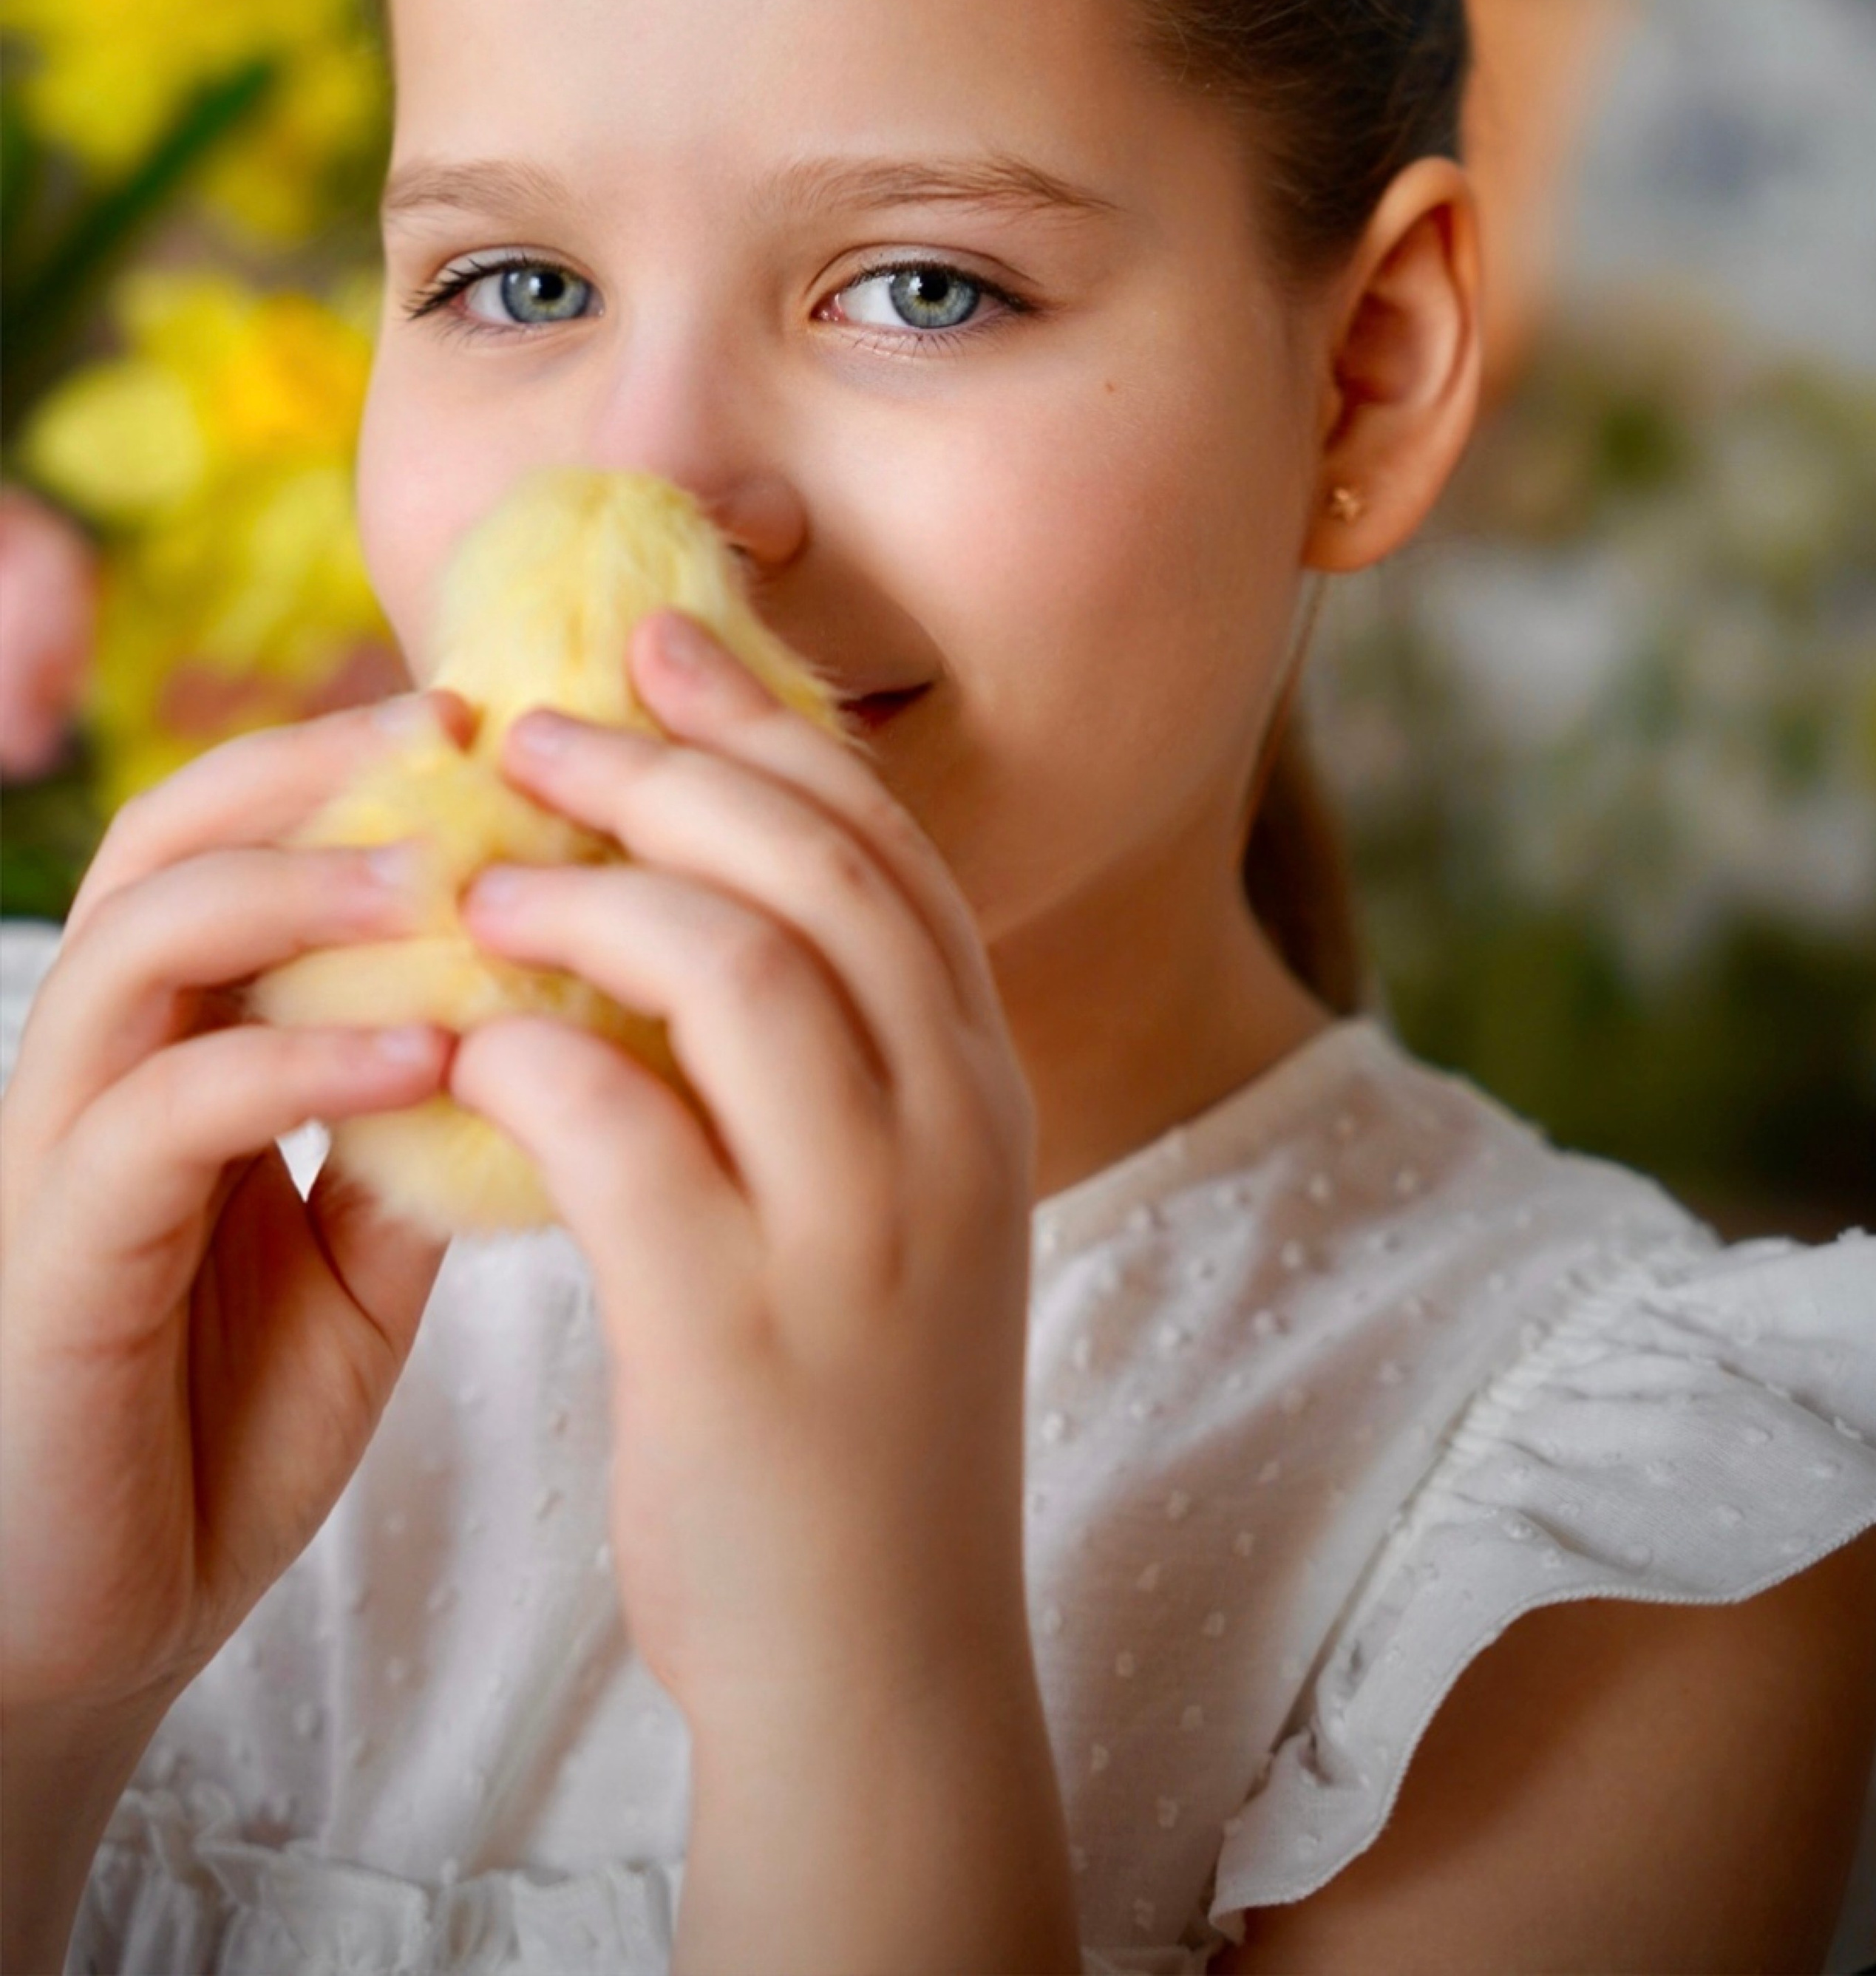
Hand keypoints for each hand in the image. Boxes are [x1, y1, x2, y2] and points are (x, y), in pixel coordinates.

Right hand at [0, 695, 460, 1747]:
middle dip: (313, 770)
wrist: (105, 1619)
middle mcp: (101, 1066)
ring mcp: (63, 1152)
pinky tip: (419, 1054)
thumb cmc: (224, 1419)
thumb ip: (422, 1126)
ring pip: (140, 942)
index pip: (237, 838)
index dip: (352, 766)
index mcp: (176, 1043)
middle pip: (167, 840)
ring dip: (298, 890)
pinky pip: (158, 1114)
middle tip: (467, 734)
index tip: (503, 721)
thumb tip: (558, 1010)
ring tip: (448, 875)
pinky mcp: (56, 1256)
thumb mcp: (361, 1249)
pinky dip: (292, 1063)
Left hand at [451, 614, 1079, 1972]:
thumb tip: (690, 884)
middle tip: (536, 727)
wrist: (876, 1655)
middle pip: (818, 865)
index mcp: (982, 1078)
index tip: (659, 644)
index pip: (888, 843)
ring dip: (593, 890)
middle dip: (669, 764)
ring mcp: (863, 1227)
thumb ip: (831, 1051)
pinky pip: (626, 1129)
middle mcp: (952, 1124)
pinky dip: (534, 1055)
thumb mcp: (888, 1198)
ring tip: (486, 882)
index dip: (768, 723)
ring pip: (739, 964)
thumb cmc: (849, 1403)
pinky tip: (469, 1042)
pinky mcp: (746, 1330)